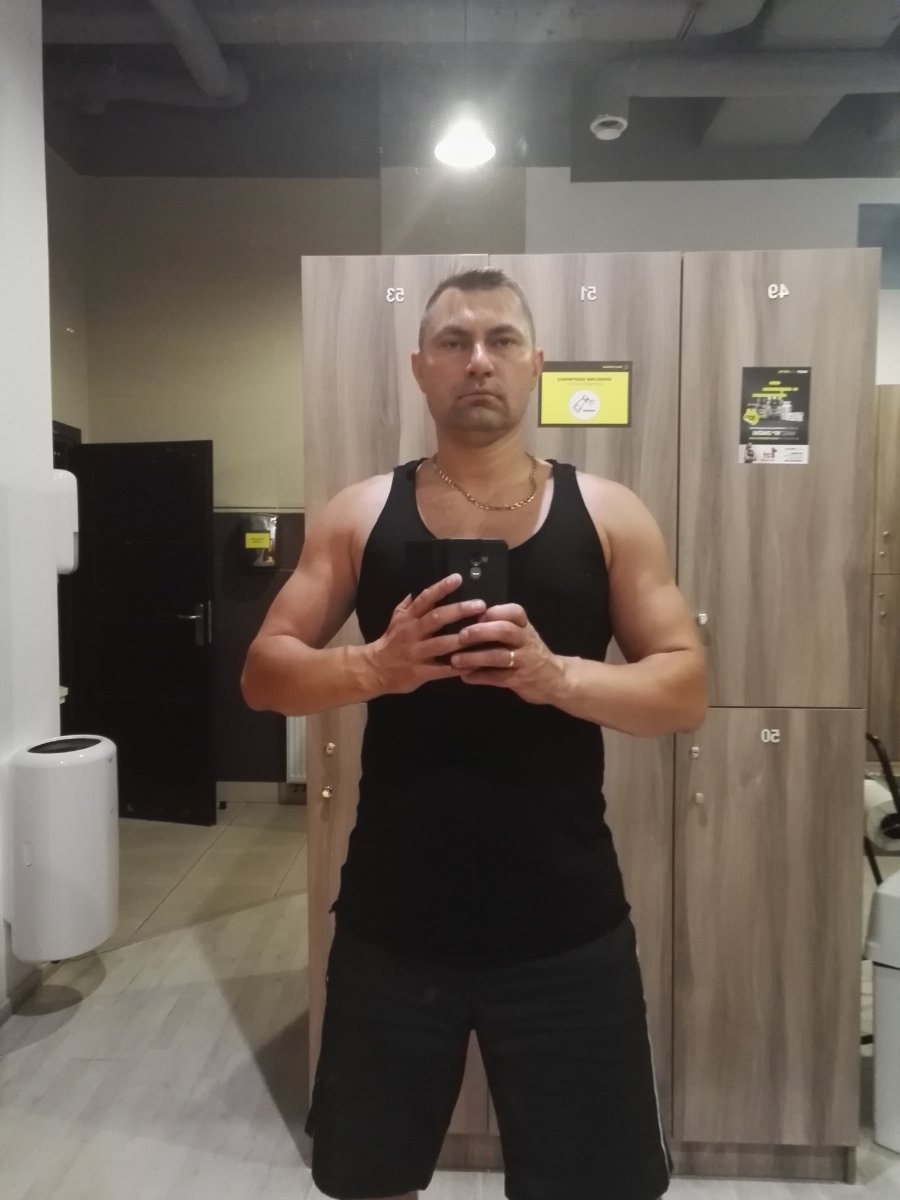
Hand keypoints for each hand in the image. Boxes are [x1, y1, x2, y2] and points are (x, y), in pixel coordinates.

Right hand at [366, 574, 484, 693]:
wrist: (374, 670)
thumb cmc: (391, 643)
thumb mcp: (396, 620)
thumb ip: (408, 605)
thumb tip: (417, 589)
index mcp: (408, 619)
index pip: (425, 599)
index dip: (441, 588)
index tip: (458, 578)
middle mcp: (412, 633)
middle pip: (436, 618)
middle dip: (458, 611)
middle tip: (479, 605)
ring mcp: (416, 653)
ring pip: (441, 644)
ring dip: (461, 639)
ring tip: (481, 634)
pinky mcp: (419, 672)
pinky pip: (441, 670)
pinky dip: (458, 667)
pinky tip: (474, 664)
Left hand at [450, 603, 566, 704]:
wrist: (555, 679)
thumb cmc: (530, 652)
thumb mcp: (522, 634)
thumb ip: (501, 626)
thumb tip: (471, 618)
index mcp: (525, 626)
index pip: (514, 611)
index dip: (494, 612)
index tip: (477, 615)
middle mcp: (526, 641)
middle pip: (504, 631)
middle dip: (480, 632)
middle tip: (461, 635)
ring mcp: (524, 661)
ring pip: (498, 656)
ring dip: (474, 657)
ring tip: (456, 660)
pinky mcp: (520, 680)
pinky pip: (497, 677)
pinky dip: (479, 677)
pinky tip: (465, 676)